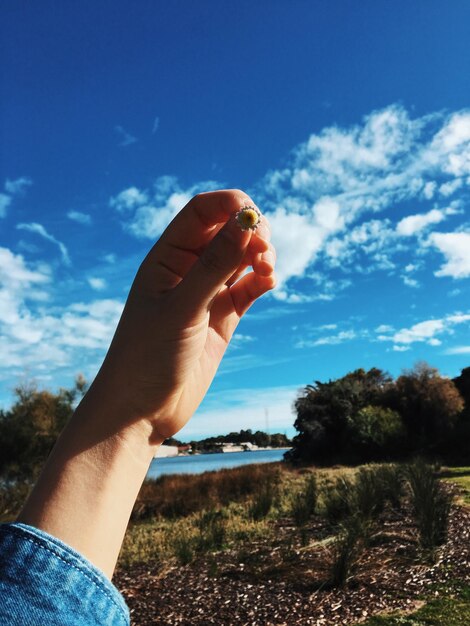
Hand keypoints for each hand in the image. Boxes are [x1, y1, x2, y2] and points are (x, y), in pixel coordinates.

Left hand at [93, 190, 275, 442]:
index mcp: (167, 258)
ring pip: (241, 258)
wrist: (141, 410)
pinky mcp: (222, 318)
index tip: (252, 213)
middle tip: (262, 249)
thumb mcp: (182, 308)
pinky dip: (262, 280)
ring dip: (260, 254)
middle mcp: (187, 271)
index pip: (201, 213)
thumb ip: (214, 266)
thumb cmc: (147, 356)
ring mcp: (206, 295)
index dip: (228, 204)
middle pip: (226, 231)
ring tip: (267, 268)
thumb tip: (246, 222)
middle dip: (250, 231)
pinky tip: (269, 282)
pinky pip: (248, 288)